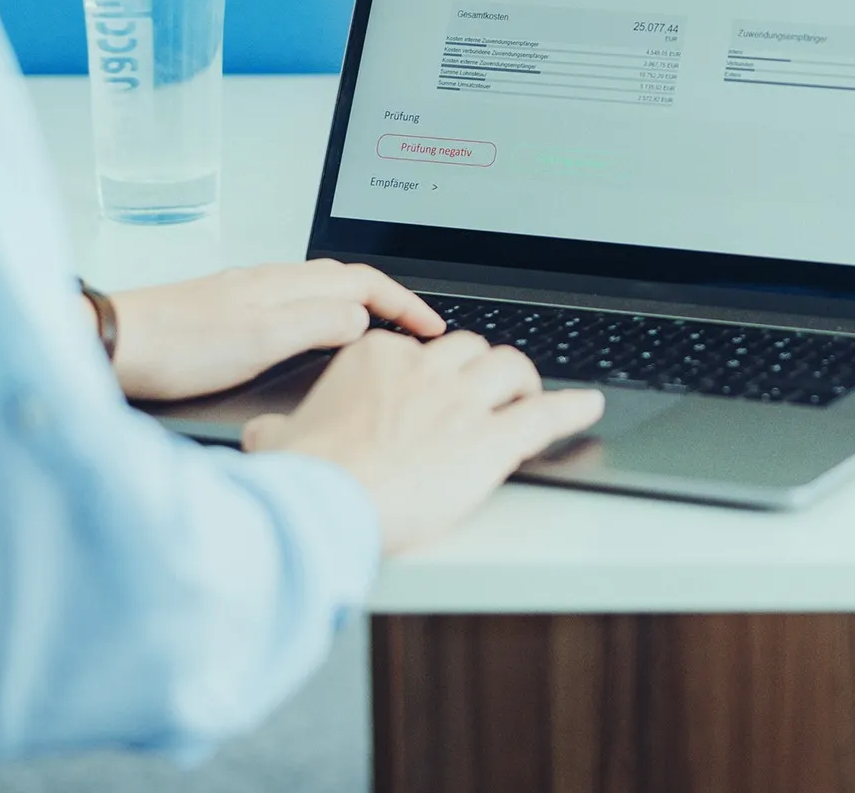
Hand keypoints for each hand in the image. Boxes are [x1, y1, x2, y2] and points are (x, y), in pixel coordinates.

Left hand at [101, 260, 445, 402]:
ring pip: (319, 291)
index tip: (431, 330)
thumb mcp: (260, 340)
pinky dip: (322, 317)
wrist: (114, 343)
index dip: (404, 304)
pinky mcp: (227, 312)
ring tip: (377, 336)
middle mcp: (270, 281)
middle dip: (388, 300)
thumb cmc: (178, 347)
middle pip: (346, 280)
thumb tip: (364, 320)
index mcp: (286, 284)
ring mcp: (247, 294)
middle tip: (415, 331)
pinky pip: (293, 305)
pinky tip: (313, 339)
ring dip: (357, 307)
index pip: (364, 283)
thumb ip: (317, 325)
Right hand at [242, 330, 603, 554]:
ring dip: (523, 382)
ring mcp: (463, 401)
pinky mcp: (492, 439)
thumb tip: (266, 434)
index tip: (430, 391)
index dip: (430, 373)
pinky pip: (546, 414)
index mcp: (376, 359)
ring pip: (511, 368)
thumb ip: (278, 429)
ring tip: (531, 395)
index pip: (417, 349)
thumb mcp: (276, 442)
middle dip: (480, 370)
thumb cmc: (305, 477)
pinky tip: (588, 407)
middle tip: (484, 392)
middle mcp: (425, 369)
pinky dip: (572, 409)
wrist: (326, 505)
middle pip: (470, 350)